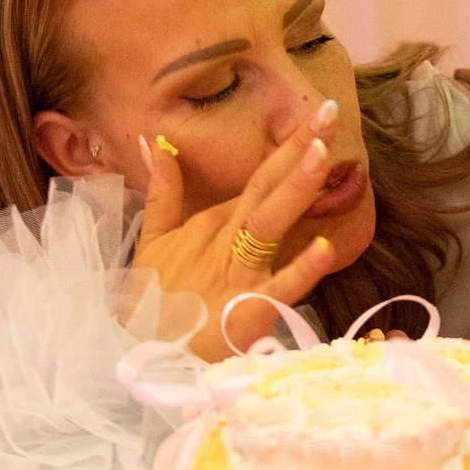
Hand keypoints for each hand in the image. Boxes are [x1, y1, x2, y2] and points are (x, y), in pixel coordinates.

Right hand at [134, 104, 341, 361]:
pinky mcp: (248, 309)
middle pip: (266, 186)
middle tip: (328, 111)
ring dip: (294, 189)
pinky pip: (279, 288)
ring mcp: (237, 272)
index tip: (318, 115)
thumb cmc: (153, 304)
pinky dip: (301, 269)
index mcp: (212, 223)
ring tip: (322, 155)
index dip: (289, 146)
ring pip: (269, 223)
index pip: (259, 177)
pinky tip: (325, 248)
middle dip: (298, 148)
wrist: (141, 357)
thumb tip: (152, 142)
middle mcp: (226, 240)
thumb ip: (162, 191)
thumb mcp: (152, 241)